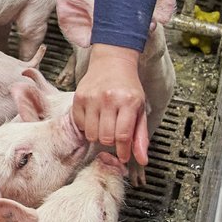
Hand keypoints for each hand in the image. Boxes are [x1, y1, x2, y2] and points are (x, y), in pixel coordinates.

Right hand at [73, 45, 151, 166]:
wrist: (112, 62)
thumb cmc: (128, 87)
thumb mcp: (140, 109)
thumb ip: (141, 136)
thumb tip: (142, 160)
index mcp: (128, 102)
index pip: (123, 136)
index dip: (123, 151)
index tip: (124, 157)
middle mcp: (108, 99)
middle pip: (105, 137)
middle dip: (111, 143)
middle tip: (114, 136)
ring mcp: (91, 97)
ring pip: (91, 134)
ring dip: (98, 135)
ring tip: (104, 125)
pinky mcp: (78, 97)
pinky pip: (79, 124)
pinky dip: (86, 126)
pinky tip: (94, 118)